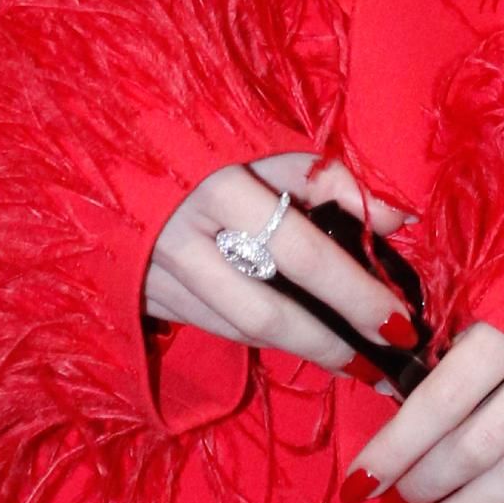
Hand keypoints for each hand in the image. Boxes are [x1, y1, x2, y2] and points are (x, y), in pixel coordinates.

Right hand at [142, 152, 416, 376]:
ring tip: (353, 363)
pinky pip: (217, 327)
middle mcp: (186, 241)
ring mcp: (160, 276)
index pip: (302, 254)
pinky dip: (261, 337)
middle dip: (330, 344)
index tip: (398, 322)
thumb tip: (398, 218)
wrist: (105, 141)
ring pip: (242, 330)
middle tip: (380, 366)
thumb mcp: (259, 139)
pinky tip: (297, 340)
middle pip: (269, 313)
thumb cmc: (197, 135)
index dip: (354, 293)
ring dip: (300, 350)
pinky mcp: (148, 297)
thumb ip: (327, 178)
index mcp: (219, 187)